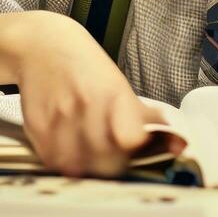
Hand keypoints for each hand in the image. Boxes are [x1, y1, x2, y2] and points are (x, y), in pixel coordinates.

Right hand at [7, 11, 164, 177]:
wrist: (43, 46)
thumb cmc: (86, 68)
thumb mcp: (120, 86)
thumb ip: (147, 118)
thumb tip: (180, 144)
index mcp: (114, 95)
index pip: (131, 141)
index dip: (137, 155)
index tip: (138, 156)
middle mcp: (86, 106)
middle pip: (106, 161)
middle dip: (114, 167)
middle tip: (115, 161)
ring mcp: (60, 118)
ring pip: (78, 167)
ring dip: (87, 170)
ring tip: (91, 157)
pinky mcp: (37, 127)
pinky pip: (53, 162)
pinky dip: (63, 164)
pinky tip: (69, 151)